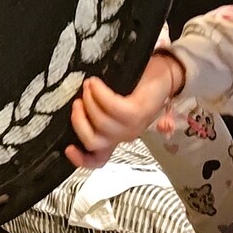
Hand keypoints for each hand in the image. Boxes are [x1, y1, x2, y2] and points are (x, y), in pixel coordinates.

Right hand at [66, 52, 184, 170]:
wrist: (165, 72)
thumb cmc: (136, 83)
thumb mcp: (114, 99)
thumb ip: (98, 109)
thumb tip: (73, 105)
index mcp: (116, 136)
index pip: (98, 160)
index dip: (81, 160)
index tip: (67, 147)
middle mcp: (123, 136)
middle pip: (93, 142)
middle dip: (78, 121)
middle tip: (77, 101)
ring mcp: (132, 126)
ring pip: (100, 123)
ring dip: (88, 101)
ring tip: (88, 84)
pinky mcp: (137, 113)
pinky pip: (111, 106)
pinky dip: (99, 93)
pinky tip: (95, 82)